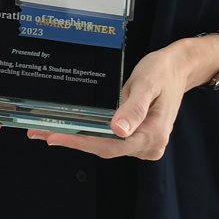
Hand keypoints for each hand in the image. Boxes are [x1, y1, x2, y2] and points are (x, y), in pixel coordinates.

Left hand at [27, 35, 218, 158]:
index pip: (111, 145)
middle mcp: (149, 146)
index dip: (81, 142)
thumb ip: (134, 108)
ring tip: (48, 133)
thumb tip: (118, 130)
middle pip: (105, 148)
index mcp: (153, 135)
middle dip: (73, 141)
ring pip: (106, 147)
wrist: (177, 69)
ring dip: (79, 140)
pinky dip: (90, 136)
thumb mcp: (147, 84)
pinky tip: (72, 131)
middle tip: (41, 134)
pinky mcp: (137, 139)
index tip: (56, 138)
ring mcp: (144, 145)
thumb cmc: (162, 73)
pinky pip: (111, 141)